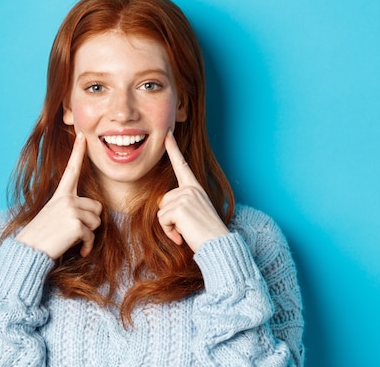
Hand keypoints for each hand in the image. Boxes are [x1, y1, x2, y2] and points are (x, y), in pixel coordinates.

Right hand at [15, 133, 102, 258]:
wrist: (29, 251)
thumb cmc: (42, 236)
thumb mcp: (53, 215)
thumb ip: (71, 208)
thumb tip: (93, 212)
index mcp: (60, 195)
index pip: (71, 170)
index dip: (77, 152)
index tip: (80, 136)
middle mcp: (67, 199)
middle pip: (97, 207)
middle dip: (91, 221)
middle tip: (75, 230)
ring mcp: (71, 210)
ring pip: (97, 222)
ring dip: (88, 234)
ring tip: (72, 238)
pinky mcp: (76, 224)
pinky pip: (92, 235)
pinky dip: (88, 246)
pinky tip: (80, 251)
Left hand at [157, 130, 228, 251]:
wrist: (219, 246)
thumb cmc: (206, 234)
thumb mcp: (194, 213)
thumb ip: (181, 204)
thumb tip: (162, 205)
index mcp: (195, 188)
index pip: (182, 165)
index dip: (173, 149)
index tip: (167, 133)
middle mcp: (191, 189)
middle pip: (162, 200)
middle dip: (168, 217)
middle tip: (185, 227)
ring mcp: (186, 196)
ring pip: (161, 211)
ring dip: (169, 226)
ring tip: (186, 231)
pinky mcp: (180, 207)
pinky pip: (162, 220)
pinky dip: (169, 231)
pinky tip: (182, 236)